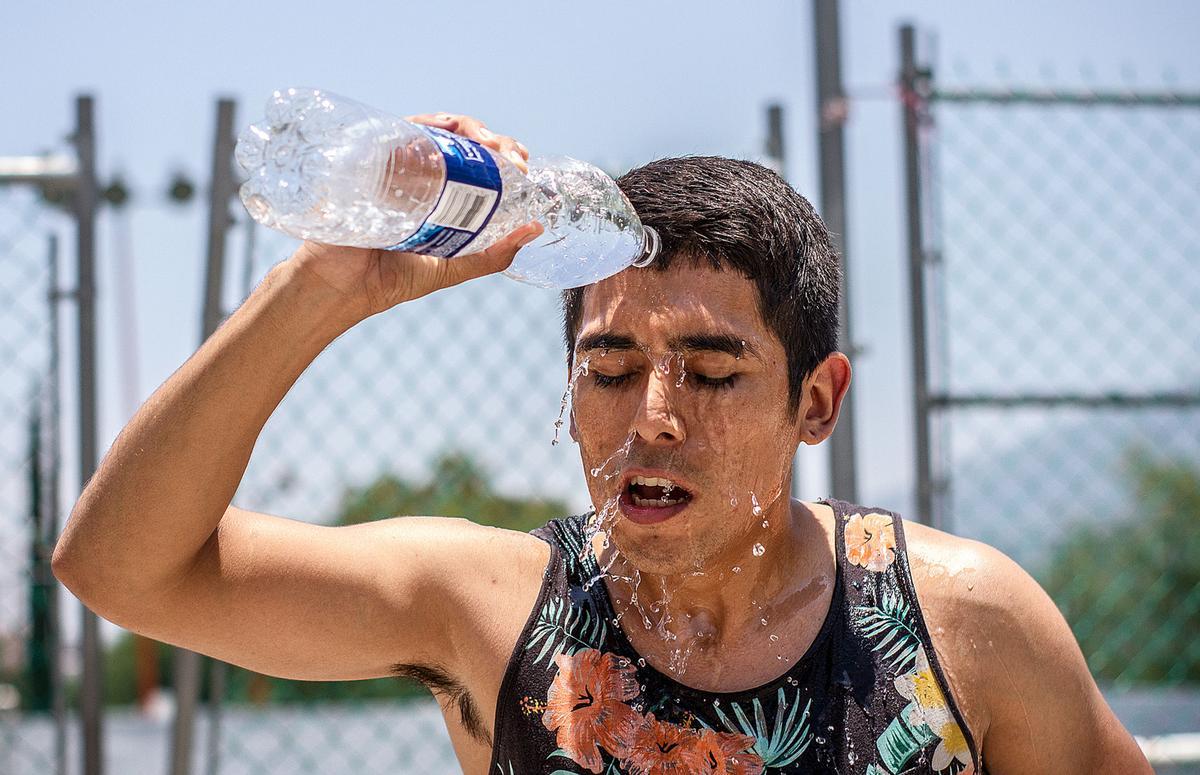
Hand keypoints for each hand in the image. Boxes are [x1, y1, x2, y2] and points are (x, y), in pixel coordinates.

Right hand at [288, 113, 541, 320]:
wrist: (339, 286)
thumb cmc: (390, 279)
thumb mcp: (451, 268)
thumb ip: (492, 256)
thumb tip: (535, 229)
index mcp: (441, 196)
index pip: (478, 165)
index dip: (503, 157)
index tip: (523, 167)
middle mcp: (420, 174)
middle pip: (462, 142)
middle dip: (495, 140)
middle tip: (514, 159)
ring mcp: (396, 163)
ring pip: (437, 128)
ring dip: (469, 127)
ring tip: (490, 144)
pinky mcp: (372, 157)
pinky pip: (401, 127)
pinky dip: (427, 123)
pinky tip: (448, 130)